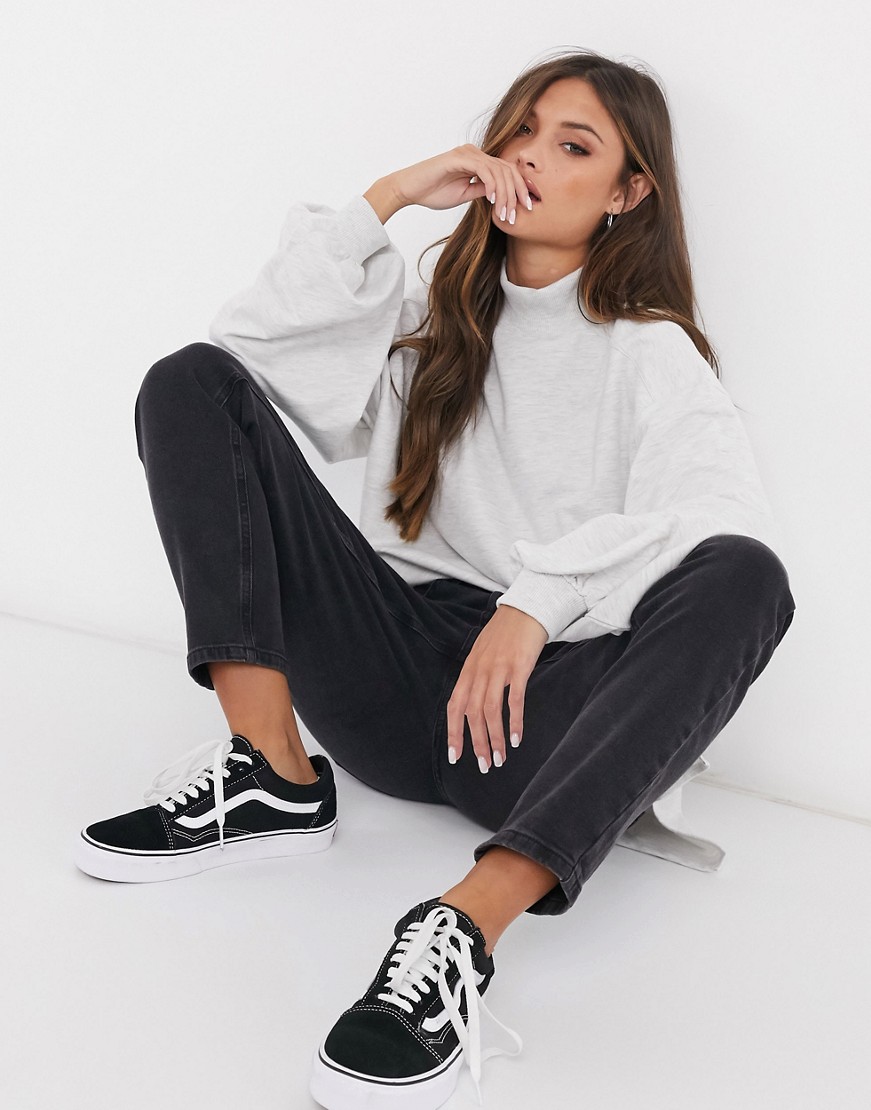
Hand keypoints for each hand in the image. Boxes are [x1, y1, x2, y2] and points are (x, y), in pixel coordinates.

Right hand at [388, 144, 534, 216]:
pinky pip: (484, 170)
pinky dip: (492, 186)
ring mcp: (467, 154)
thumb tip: (502, 194)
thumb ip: (483, 190)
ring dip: (505, 194)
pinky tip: (493, 201)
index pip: (507, 171)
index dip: (520, 188)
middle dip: (518, 192)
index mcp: (478, 161)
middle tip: (521, 212)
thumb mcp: (465, 194)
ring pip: (498, 170)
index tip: (526, 207)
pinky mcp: (459, 158)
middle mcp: (475, 153)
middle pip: (507, 169)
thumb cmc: (433, 192)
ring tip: (505, 213)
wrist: (409, 189)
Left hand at [446, 604, 547, 773]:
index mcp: (468, 670)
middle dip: (477, 743)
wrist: (526, 608)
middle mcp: (479, 670)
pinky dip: (514, 722)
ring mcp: (499, 668)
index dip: (453, 733)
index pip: (455, 706)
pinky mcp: (519, 666)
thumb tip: (473, 708)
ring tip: (500, 759)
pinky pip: (514, 699)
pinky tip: (516, 739)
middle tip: (484, 766)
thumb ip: (477, 678)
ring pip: (490, 710)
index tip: (456, 757)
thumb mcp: (483, 655)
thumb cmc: (505, 635)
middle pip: (472, 713)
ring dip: (495, 738)